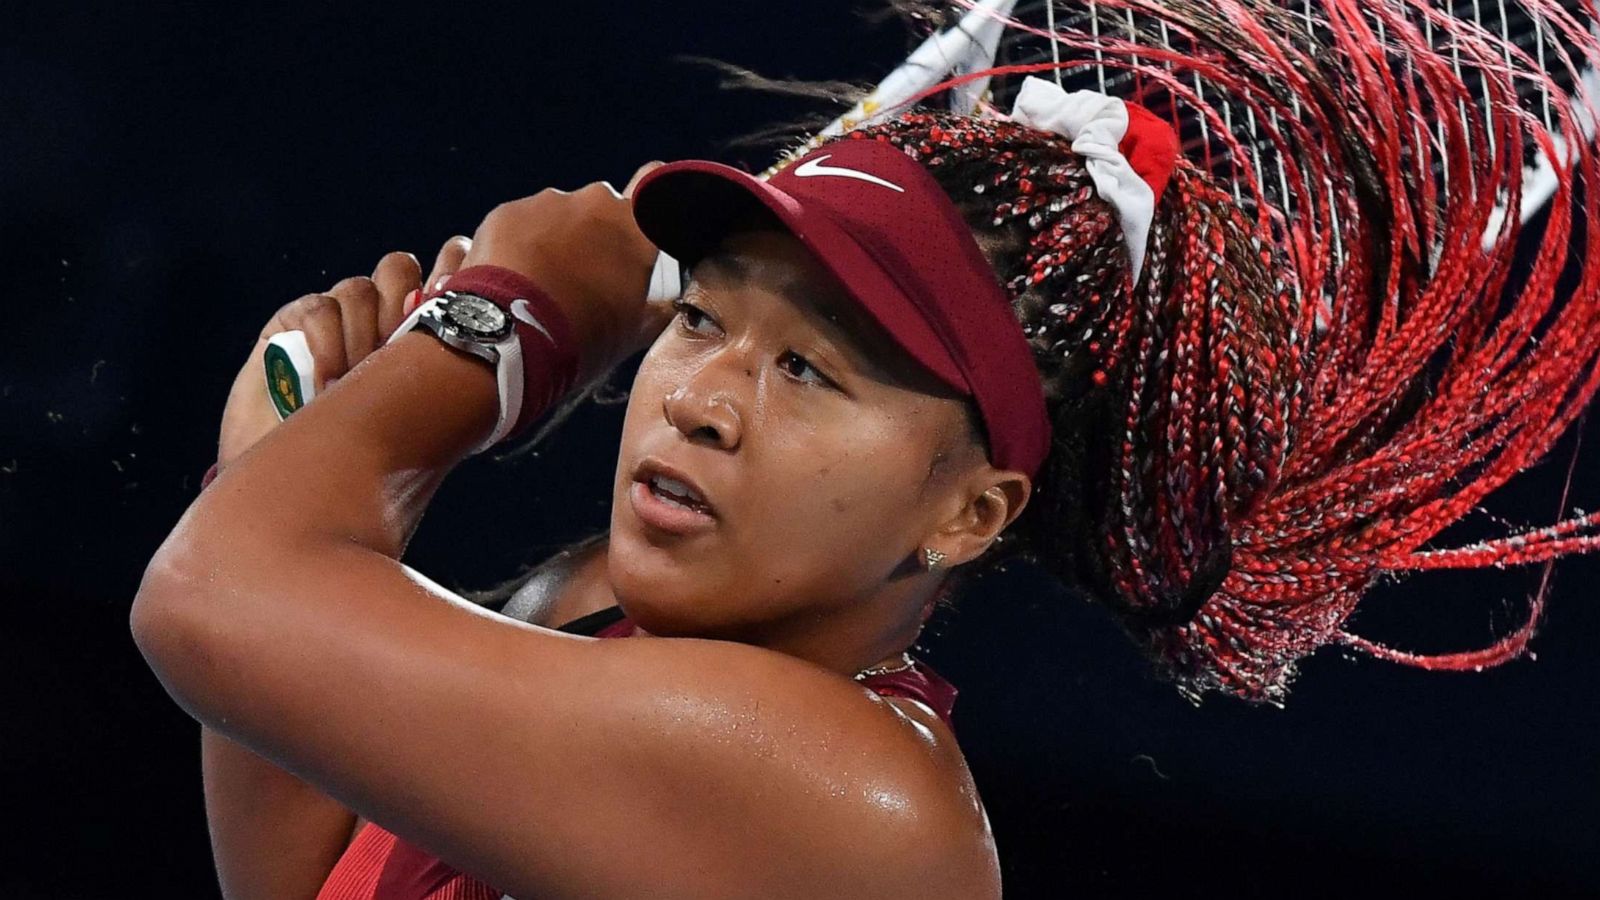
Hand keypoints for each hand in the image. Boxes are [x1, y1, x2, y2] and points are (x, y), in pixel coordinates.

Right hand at [216, 238, 470, 465]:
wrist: (298, 485)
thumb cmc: (366, 456)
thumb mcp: (416, 418)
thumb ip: (441, 383)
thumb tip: (492, 356)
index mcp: (415, 330)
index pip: (440, 275)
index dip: (452, 269)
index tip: (455, 294)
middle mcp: (377, 315)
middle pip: (399, 268)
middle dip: (405, 301)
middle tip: (401, 348)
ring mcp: (336, 316)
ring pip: (361, 289)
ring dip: (364, 335)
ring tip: (357, 383)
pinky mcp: (294, 322)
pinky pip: (320, 309)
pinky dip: (328, 345)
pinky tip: (329, 385)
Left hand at [457, 162, 673, 386]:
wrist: (511, 336)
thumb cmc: (581, 335)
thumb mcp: (632, 333)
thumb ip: (656, 310)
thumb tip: (666, 308)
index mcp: (634, 227)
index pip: (652, 183)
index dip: (644, 203)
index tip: (637, 225)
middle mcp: (594, 202)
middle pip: (599, 210)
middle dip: (592, 235)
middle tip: (582, 278)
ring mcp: (546, 203)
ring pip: (556, 217)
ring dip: (552, 242)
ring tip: (540, 286)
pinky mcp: (506, 212)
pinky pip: (518, 225)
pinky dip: (516, 247)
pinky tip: (511, 281)